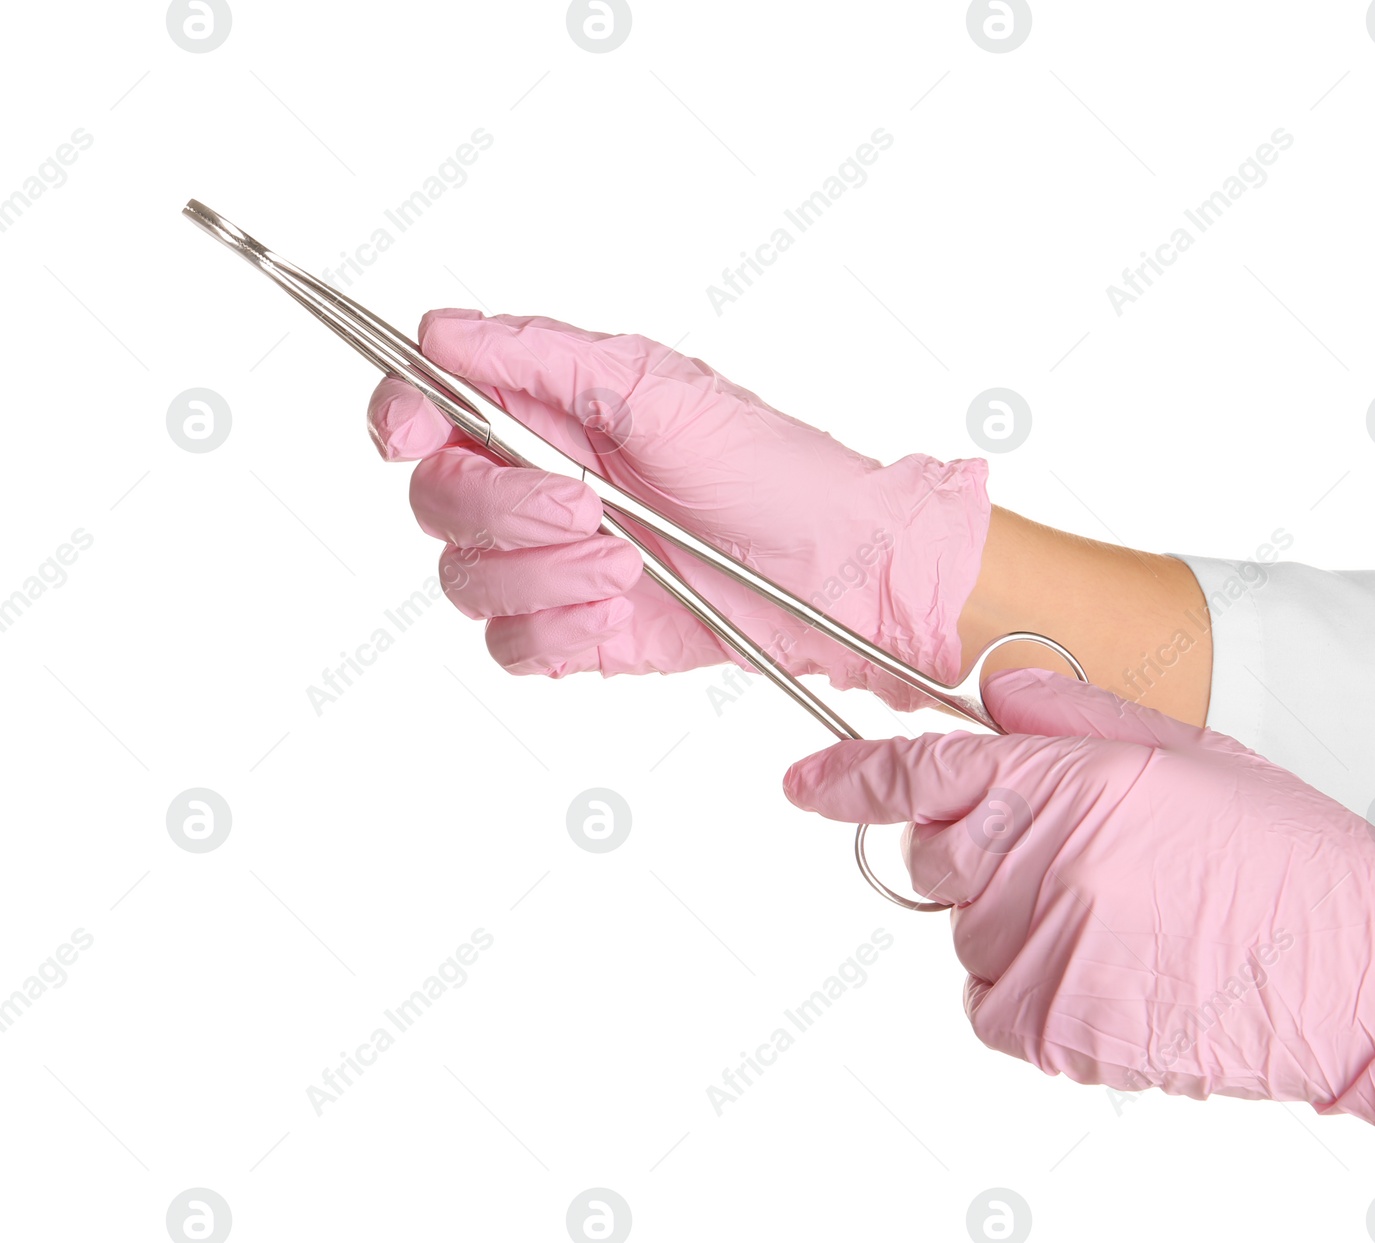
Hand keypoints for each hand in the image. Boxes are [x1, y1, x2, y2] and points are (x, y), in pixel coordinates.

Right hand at [367, 310, 991, 707]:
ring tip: (628, 562)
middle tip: (584, 507)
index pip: (425, 405)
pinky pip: (511, 645)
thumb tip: (438, 330)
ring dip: (545, 573)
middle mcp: (536, 484)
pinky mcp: (574, 631)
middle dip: (501, 508)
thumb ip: (539, 358)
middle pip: (435, 500)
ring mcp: (551, 563)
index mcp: (546, 412)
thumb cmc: (770, 470)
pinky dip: (562, 629)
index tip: (411, 433)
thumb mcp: (658, 388)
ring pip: (466, 580)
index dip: (400, 418)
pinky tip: (624, 607)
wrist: (833, 573)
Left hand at [782, 668, 1374, 1164]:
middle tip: (1068, 850)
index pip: (920, 775)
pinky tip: (1107, 966)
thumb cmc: (1288, 854)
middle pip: (933, 856)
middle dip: (973, 846)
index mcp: (1066, 785)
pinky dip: (1026, 984)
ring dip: (1012, 918)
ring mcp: (1043, 954)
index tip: (807, 783)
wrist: (1367, 973)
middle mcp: (1039, 868)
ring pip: (966, 930)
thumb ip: (1072, 719)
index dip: (850, 779)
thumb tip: (991, 699)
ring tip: (1121, 915)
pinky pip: (988, 999)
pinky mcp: (1055, 1031)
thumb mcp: (1187, 751)